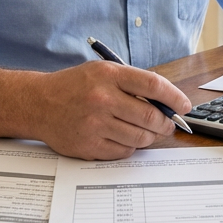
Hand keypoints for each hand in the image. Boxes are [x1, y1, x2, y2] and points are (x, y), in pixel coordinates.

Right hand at [31, 60, 191, 159]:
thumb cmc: (73, 87)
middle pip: (151, 117)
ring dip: (150, 136)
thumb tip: (167, 102)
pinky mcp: (89, 146)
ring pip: (140, 137)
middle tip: (168, 124)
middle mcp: (102, 99)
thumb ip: (132, 83)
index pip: (153, 85)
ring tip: (146, 131)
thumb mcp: (102, 72)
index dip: (175, 97)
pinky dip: (130, 146)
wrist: (37, 104)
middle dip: (166, 123)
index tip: (184, 105)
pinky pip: (124, 151)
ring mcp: (95, 124)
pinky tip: (123, 136)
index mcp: (108, 75)